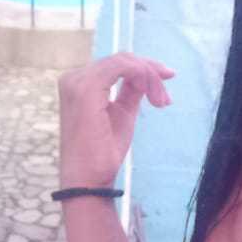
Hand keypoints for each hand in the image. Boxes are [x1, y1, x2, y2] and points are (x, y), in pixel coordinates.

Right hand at [58, 53, 174, 187]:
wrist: (89, 181)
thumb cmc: (103, 152)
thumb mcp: (122, 113)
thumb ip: (131, 90)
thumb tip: (146, 75)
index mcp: (78, 84)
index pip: (116, 64)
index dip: (145, 68)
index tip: (168, 79)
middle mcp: (73, 78)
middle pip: (122, 60)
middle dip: (151, 74)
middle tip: (165, 98)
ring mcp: (77, 82)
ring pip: (125, 61)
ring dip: (150, 77)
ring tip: (161, 101)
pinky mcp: (86, 88)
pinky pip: (122, 67)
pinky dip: (143, 76)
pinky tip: (152, 95)